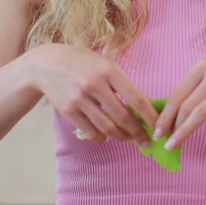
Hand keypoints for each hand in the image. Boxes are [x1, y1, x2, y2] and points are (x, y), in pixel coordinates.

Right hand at [25, 44, 155, 143]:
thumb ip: (121, 82)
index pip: (137, 98)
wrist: (46, 64)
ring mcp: (80, 98)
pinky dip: (101, 138)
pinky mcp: (69, 110)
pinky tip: (106, 136)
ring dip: (121, 137)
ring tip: (128, 139)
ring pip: (108, 128)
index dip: (150, 116)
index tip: (159, 127)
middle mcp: (95, 84)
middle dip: (138, 133)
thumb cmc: (81, 63)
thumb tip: (144, 106)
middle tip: (146, 141)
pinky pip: (91, 131)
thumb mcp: (103, 63)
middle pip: (124, 117)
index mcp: (109, 70)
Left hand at [155, 60, 205, 147]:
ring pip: (202, 112)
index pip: (178, 94)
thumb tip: (164, 116)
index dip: (165, 114)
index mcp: (202, 67)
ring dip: (185, 131)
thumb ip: (190, 92)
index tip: (156, 130)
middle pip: (187, 104)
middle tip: (165, 142)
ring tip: (175, 145)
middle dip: (173, 126)